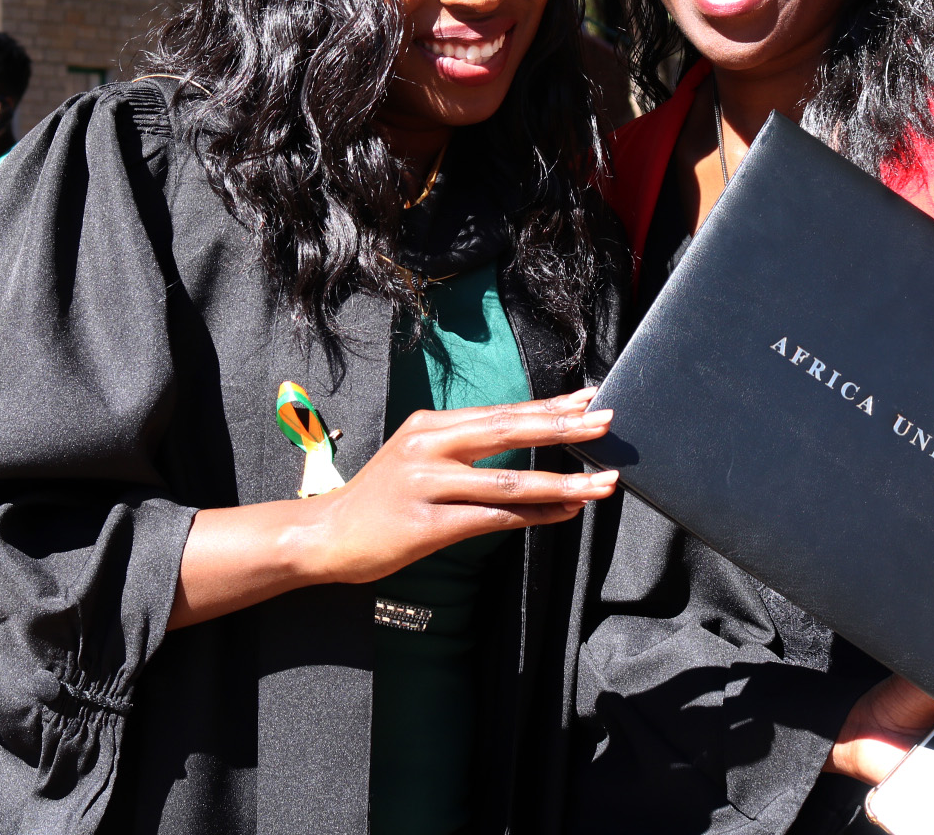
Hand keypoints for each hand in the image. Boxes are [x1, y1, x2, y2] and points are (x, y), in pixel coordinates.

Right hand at [300, 386, 617, 583]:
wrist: (326, 535)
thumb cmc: (381, 501)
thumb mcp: (418, 460)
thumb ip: (464, 451)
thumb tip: (523, 444)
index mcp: (430, 426)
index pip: (501, 411)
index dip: (548, 405)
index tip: (588, 398)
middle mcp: (428, 446)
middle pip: (508, 431)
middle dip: (563, 427)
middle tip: (607, 423)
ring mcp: (426, 484)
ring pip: (508, 480)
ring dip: (561, 482)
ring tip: (601, 483)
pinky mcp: (426, 524)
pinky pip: (491, 518)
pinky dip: (532, 515)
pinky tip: (563, 514)